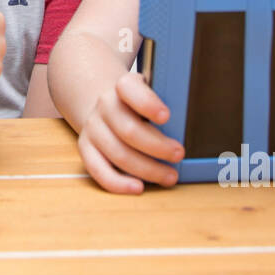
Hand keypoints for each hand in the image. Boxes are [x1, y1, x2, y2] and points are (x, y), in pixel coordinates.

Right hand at [78, 71, 183, 193]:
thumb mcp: (153, 94)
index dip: (147, 103)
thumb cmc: (139, 105)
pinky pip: (98, 170)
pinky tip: (139, 187)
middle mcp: (105, 105)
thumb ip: (168, 102)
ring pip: (118, 153)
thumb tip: (189, 127)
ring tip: (169, 176)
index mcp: (123, 87)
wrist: (108, 107)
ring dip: (147, 169)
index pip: (129, 89)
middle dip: (157, 146)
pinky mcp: (85, 148)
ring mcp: (93, 128)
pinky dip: (118, 183)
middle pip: (129, 130)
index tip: (166, 116)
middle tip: (179, 154)